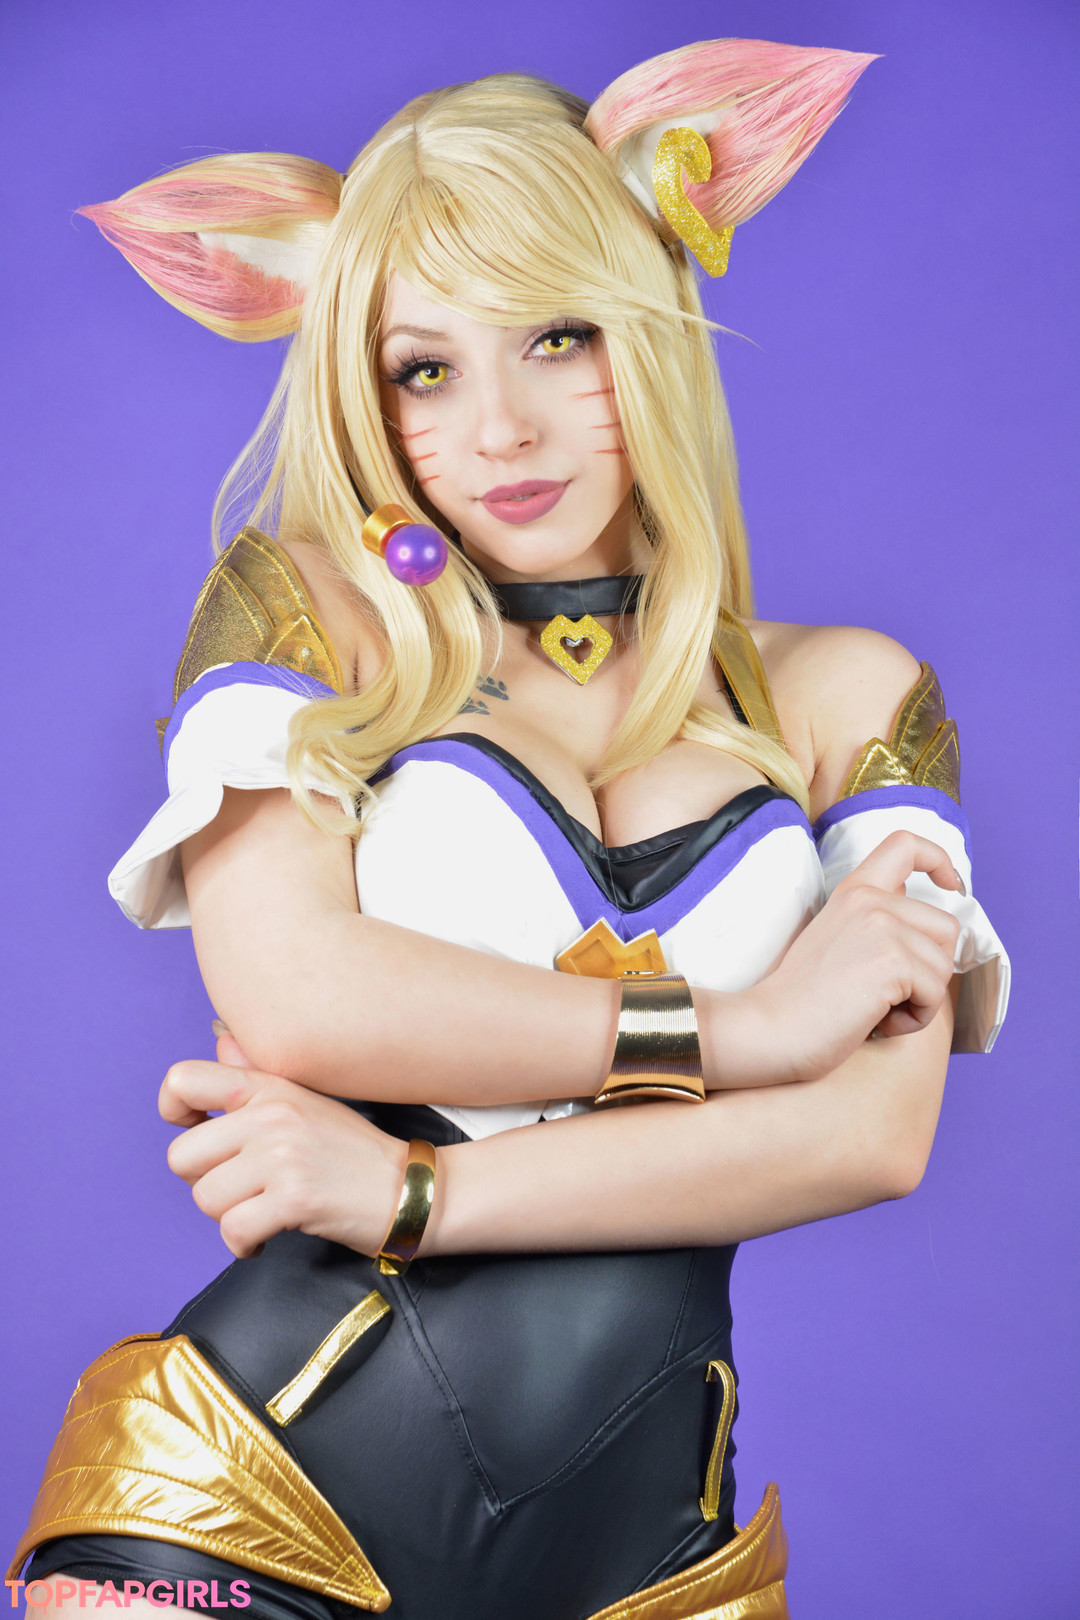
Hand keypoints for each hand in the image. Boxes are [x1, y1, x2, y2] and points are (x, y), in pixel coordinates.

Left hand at [159, 1034, 407, 1258]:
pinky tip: (267, 1237)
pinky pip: (233, 1230)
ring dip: (229, 1217)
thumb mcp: (303, 1100)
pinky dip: (245, 1245)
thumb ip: (254, 1075)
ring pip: (205, 1199)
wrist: (407, 1188)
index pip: (183, 1080)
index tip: (202, 1135)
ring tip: (261, 1211)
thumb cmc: (350, 1151)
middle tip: (242, 1188)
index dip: (175, 1113)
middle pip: (182, 1157)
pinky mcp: (294, 1198)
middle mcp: (271, 1114)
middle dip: (205, 1182)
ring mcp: (282, 1156)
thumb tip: (219, 1042)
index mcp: (268, 1087)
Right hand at [714, 830, 962, 1086]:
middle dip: (932, 967)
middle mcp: (870, 900)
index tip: (951, 885)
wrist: (771, 1027)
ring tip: (878, 1009)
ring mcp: (882, 927)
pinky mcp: (892, 961)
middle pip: (946, 925)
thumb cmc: (802, 998)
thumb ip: (875, 918)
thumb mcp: (837, 938)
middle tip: (889, 992)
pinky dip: (915, 1019)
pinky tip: (879, 1022)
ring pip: (944, 964)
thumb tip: (914, 909)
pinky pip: (935, 993)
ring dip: (921, 999)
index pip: (906, 845)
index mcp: (854, 891)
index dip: (939, 860)